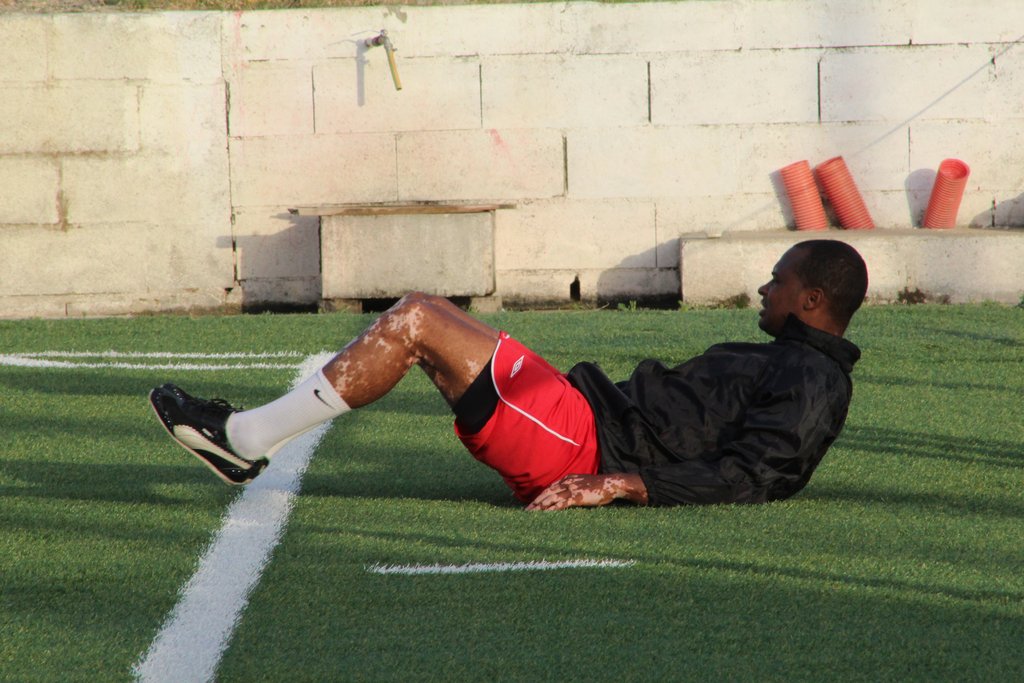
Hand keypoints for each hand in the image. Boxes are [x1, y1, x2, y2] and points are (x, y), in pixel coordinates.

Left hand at [525, 473, 647, 510]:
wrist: (611, 483)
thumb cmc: (600, 486)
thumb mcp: (584, 484)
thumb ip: (575, 488)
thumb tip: (568, 496)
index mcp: (568, 479)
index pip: (550, 488)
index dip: (540, 495)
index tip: (532, 503)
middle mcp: (567, 483)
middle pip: (547, 492)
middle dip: (536, 502)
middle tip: (526, 510)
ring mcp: (571, 489)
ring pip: (551, 498)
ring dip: (540, 506)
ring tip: (531, 513)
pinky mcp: (577, 497)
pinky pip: (561, 503)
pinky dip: (551, 508)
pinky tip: (544, 514)